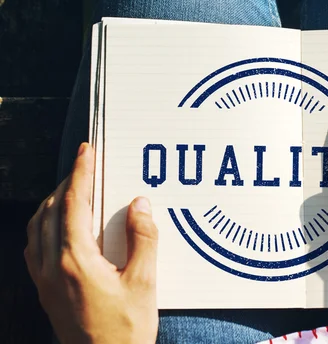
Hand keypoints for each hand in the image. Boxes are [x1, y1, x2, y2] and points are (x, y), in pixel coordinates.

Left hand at [24, 142, 158, 343]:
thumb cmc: (125, 331)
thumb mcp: (144, 283)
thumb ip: (143, 239)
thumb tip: (140, 204)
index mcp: (75, 261)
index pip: (73, 205)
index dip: (81, 173)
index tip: (86, 150)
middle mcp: (52, 267)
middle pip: (51, 211)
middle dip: (68, 182)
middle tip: (86, 164)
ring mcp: (44, 281)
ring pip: (37, 227)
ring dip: (53, 201)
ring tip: (73, 188)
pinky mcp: (44, 292)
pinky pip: (34, 247)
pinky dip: (43, 224)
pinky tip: (58, 225)